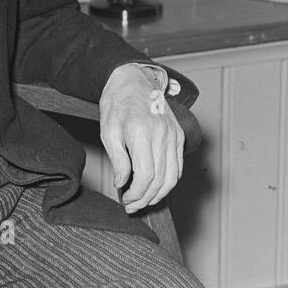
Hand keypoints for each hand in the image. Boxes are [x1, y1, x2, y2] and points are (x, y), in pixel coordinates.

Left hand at [99, 64, 183, 213]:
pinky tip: (157, 188)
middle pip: (160, 179)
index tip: (126, 201)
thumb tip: (122, 184)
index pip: (145, 175)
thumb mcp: (108, 132)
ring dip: (159, 194)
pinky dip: (170, 181)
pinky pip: (179, 165)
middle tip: (132, 206)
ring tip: (144, 201)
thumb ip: (118, 160)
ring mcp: (174, 135)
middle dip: (146, 198)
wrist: (133, 80)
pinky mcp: (179, 135)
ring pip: (173, 176)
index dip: (136, 194)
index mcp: (141, 133)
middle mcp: (162, 134)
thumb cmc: (117, 104)